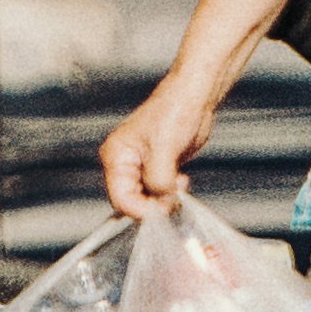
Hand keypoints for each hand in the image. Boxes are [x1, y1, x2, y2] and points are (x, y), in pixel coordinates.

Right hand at [99, 79, 214, 219]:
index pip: (120, 198)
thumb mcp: (164, 150)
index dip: (140, 210)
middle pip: (134, 200)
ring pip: (149, 198)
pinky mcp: (159, 168)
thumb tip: (161, 204)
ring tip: (179, 183)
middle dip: (154, 204)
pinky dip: (172, 192)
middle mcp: (126, 163)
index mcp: (116, 157)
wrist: (194, 98)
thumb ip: (159, 181)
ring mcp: (142, 167)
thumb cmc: (174, 111)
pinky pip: (161, 190)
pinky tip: (182, 180)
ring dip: (165, 198)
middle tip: (173, 200)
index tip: (161, 212)